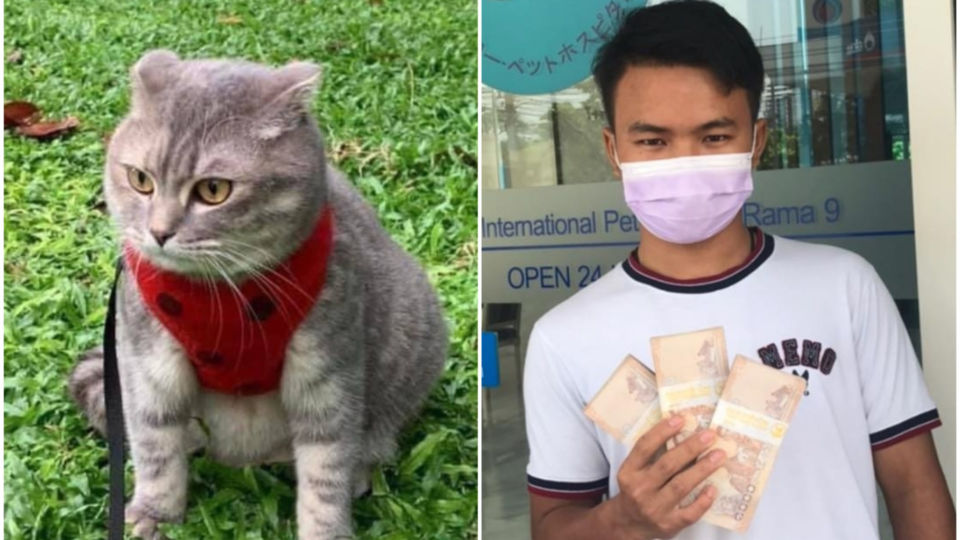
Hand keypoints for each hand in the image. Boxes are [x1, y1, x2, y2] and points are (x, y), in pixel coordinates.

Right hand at [607, 415, 725, 538]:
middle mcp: (639, 490)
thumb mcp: (635, 472)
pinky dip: (703, 500)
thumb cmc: (637, 490)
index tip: (681, 419)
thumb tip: (683, 430)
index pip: (644, 447)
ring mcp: (654, 509)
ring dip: (702, 468)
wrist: (629, 523)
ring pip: (681, 485)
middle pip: (667, 465)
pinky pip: (690, 512)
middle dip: (690, 448)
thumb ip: (653, 455)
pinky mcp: (668, 525)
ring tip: (719, 455)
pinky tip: (713, 488)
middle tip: (709, 435)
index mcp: (629, 472)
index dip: (662, 432)